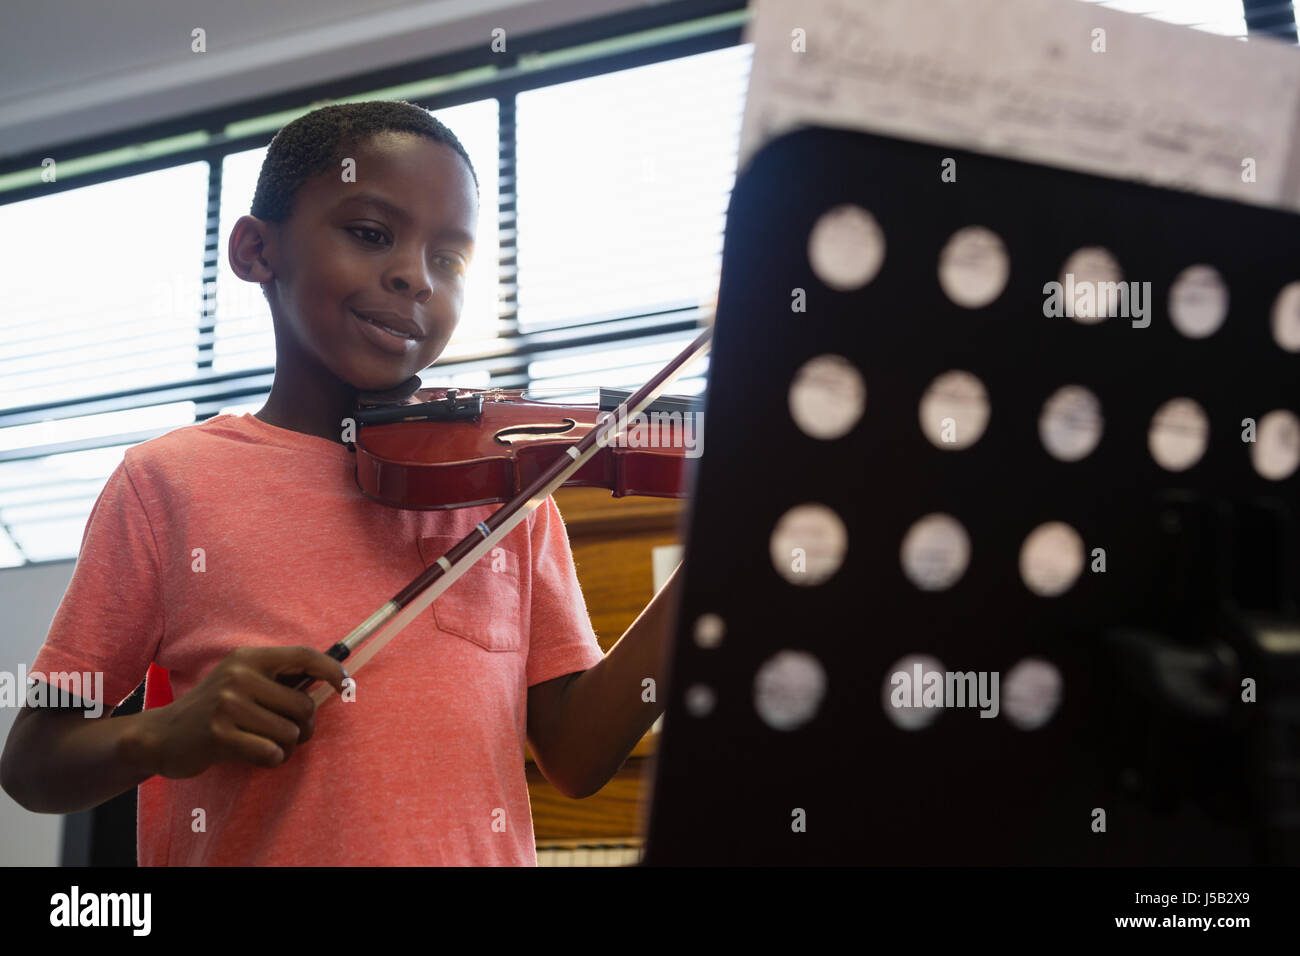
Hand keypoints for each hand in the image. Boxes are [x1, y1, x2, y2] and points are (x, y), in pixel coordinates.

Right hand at [124, 645, 347, 778]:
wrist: (161, 736)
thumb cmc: (213, 711)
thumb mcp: (241, 682)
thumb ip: (277, 680)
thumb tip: (329, 682)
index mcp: (249, 658)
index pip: (304, 656)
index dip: (332, 669)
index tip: (347, 686)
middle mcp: (239, 676)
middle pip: (304, 706)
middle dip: (304, 727)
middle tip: (288, 734)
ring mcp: (228, 705)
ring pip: (291, 733)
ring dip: (286, 747)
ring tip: (264, 745)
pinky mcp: (220, 735)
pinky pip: (271, 753)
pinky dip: (271, 760)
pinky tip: (253, 755)